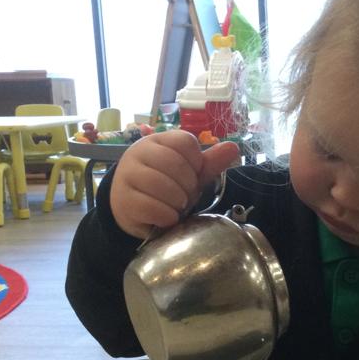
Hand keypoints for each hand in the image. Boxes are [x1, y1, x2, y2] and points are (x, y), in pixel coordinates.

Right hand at [109, 131, 240, 238]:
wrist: (131, 208)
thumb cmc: (164, 187)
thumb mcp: (188, 173)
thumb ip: (209, 163)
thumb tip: (234, 148)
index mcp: (157, 141)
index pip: (185, 142)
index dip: (196, 163)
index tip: (192, 175)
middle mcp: (138, 153)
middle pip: (175, 164)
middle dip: (188, 186)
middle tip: (185, 196)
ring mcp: (128, 176)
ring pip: (163, 186)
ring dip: (178, 202)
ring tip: (176, 206)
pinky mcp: (124, 201)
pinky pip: (153, 208)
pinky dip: (167, 217)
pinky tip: (166, 218)